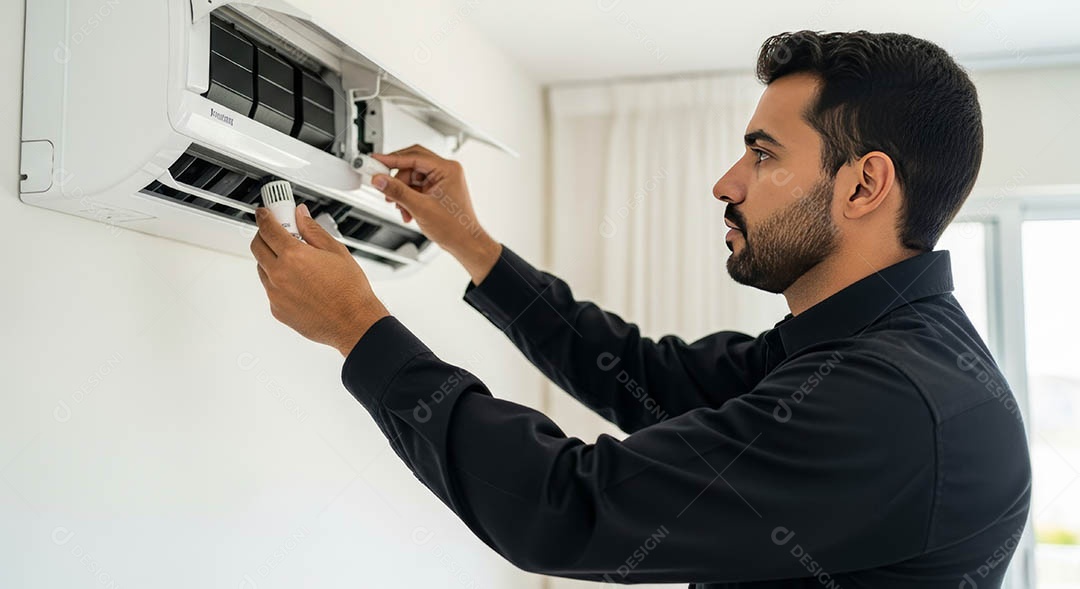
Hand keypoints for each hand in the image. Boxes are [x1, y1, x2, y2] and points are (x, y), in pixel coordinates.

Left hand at [251, 204, 388, 355]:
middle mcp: (280, 275)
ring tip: (296, 263)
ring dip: (271, 259)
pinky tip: (300, 284)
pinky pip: (270, 289)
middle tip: (279, 234)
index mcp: (294, 256)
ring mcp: (275, 294)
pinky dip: (278, 282)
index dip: (264, 216)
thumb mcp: (336, 251)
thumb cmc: (350, 291)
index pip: (267, 228)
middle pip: (257, 247)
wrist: (354, 323)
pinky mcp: (277, 310)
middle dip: (264, 236)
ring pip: (262, 269)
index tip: (264, 213)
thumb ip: (313, 230)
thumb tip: (301, 216)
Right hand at [371, 145, 501, 283]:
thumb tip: (380, 180)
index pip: (414, 156)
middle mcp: (445, 171)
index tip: (375, 161)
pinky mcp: (437, 190)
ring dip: (402, 193)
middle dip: (396, 179)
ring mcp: (441, 180)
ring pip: (411, 178)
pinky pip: (416, 188)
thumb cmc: (454, 227)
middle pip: (411, 165)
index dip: (391, 159)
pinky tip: (407, 211)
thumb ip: (397, 192)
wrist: (464, 243)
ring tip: (401, 208)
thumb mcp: (420, 208)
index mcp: (447, 169)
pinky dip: (408, 199)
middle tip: (382, 185)